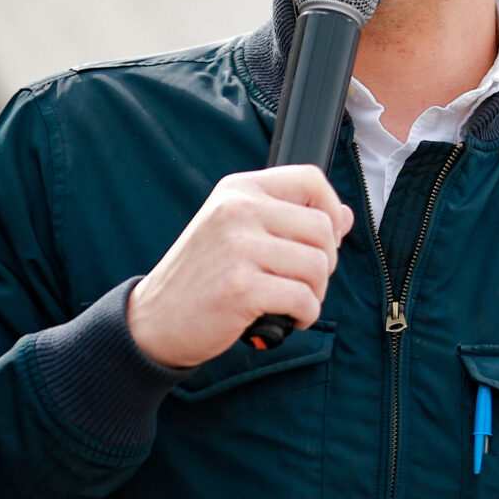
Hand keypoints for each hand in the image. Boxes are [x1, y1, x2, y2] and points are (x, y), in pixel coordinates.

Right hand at [127, 166, 353, 367]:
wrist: (154, 319)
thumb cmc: (204, 276)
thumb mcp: (239, 233)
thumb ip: (290, 220)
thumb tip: (344, 215)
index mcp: (238, 190)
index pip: (311, 179)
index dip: (331, 209)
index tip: (324, 238)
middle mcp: (236, 210)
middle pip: (323, 229)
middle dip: (325, 263)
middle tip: (301, 281)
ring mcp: (237, 247)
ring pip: (319, 266)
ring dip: (315, 293)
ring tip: (289, 300)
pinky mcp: (241, 287)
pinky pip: (305, 299)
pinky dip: (304, 315)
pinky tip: (287, 318)